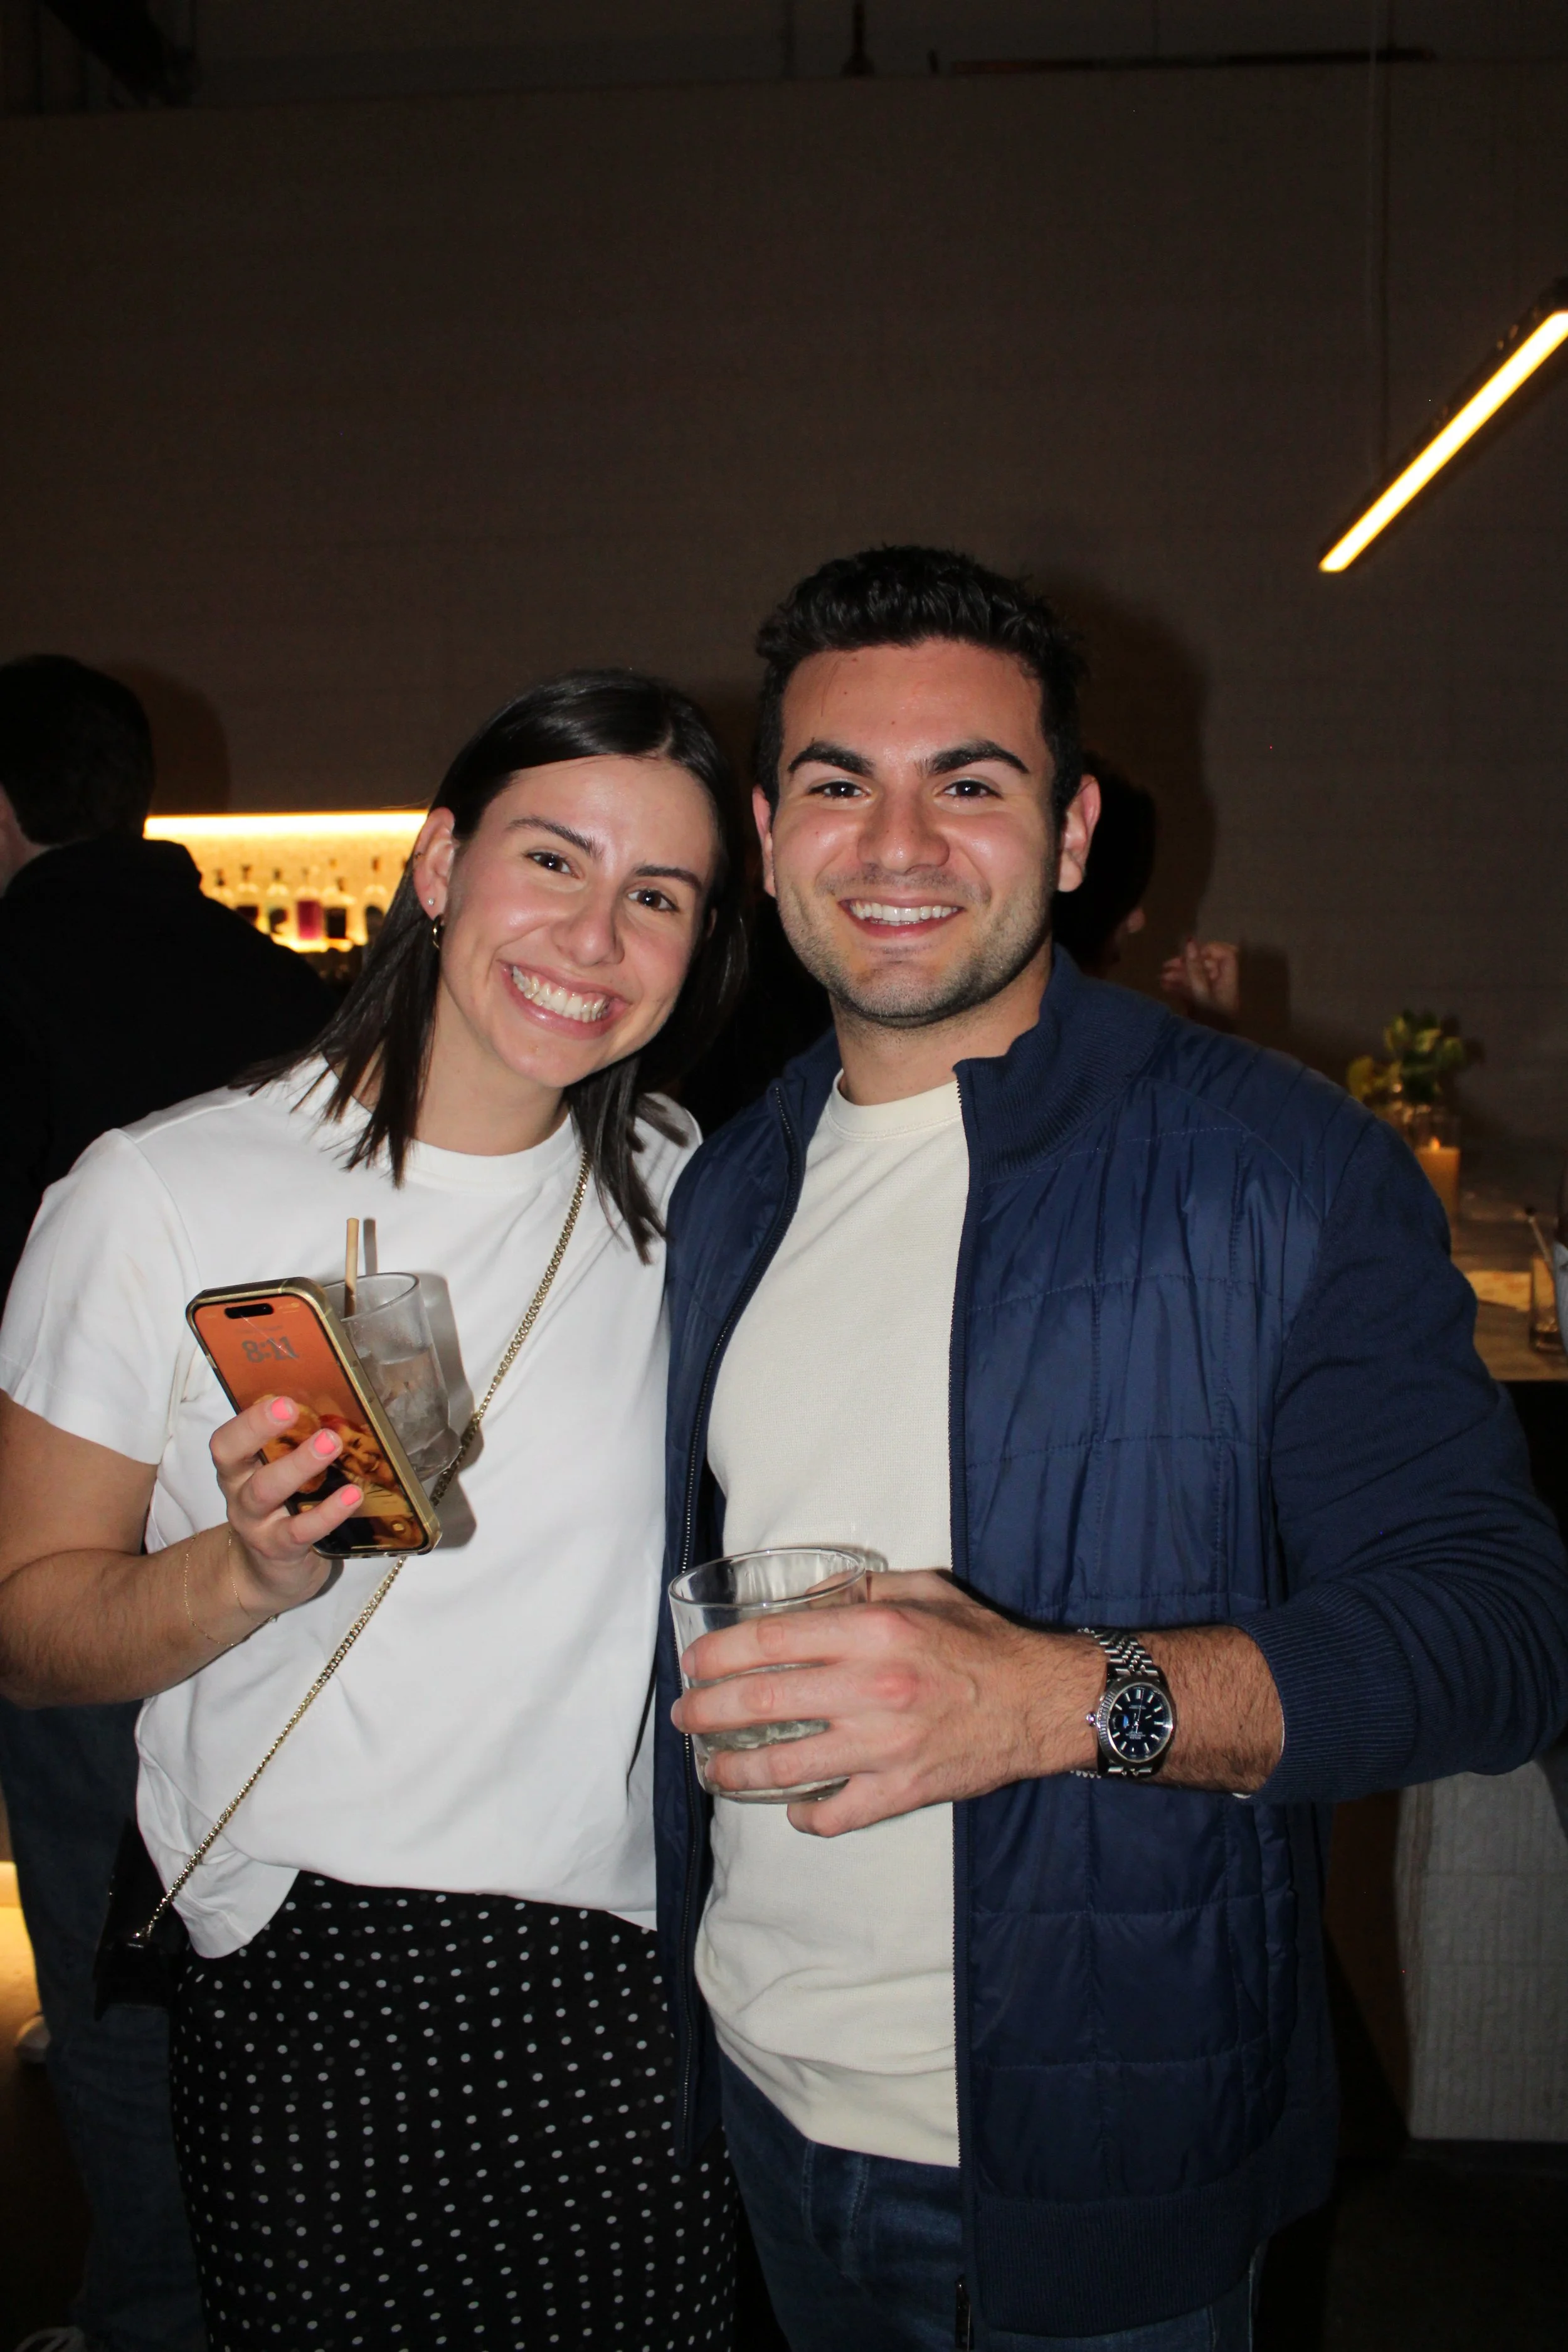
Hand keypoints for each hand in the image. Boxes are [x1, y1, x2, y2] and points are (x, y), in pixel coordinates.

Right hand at [209, 1394, 364, 1616]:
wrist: (267, 1573)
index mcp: (238, 1470)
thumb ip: (289, 1447)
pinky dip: (328, 1512)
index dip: (247, 1420)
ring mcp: (257, 1524)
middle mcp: (240, 1494)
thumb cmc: (279, 1510)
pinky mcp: (281, 1549)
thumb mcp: (274, 1477)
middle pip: (237, 1460)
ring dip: (298, 1465)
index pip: (226, 1442)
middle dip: (261, 1430)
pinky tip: (352, 1495)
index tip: (279, 1399)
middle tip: (293, 1408)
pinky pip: (301, 1530)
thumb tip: (334, 1402)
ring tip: (330, 1443)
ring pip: (267, 1491)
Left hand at [671, 1571, 1103, 1835]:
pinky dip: (807, 1815)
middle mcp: (873, 1687)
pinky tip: (792, 1808)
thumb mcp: (924, 1589)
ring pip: (786, 1765)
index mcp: (875, 1630)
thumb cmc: (982, 1641)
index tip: (695, 1663)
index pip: (771, 1639)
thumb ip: (860, 1587)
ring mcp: (885, 1745)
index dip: (720, 1652)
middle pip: (763, 1701)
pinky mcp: (903, 1789)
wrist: (1043, 1700)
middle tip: (687, 1716)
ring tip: (712, 1767)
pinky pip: (837, 1813)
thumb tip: (802, 1600)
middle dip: (709, 1711)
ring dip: (736, 1769)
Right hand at [1161, 938, 1239, 1025]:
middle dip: (1186, 962)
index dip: (1208, 949)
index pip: (1225, 954)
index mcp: (1227, 980)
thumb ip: (1194, 967)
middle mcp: (1221, 985)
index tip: (1189, 953)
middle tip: (1166, 966)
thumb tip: (1190, 940)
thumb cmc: (1209, 1021)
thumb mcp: (1200, 993)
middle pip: (1207, 964)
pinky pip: (1191, 989)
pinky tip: (1165, 986)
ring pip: (1196, 977)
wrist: (1209, 1053)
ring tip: (1162, 978)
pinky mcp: (1202, 1005)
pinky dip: (1179, 986)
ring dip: (1179, 974)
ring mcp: (1212, 995)